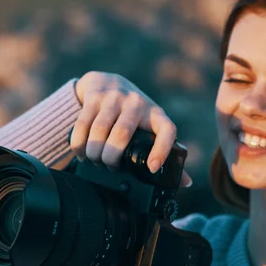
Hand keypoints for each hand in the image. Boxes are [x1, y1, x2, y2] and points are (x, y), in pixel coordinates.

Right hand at [72, 71, 191, 186]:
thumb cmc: (135, 113)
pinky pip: (83, 124)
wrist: (110, 82)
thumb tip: (186, 182)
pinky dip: (79, 144)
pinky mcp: (94, 97)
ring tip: (95, 161)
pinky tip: (82, 152)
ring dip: (94, 152)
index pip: (167, 130)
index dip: (161, 150)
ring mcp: (114, 98)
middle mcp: (137, 104)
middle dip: (111, 157)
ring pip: (99, 130)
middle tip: (109, 167)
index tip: (151, 168)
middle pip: (122, 134)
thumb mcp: (152, 127)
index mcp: (156, 115)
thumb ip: (167, 152)